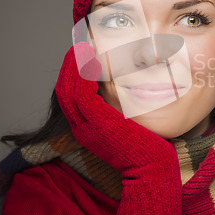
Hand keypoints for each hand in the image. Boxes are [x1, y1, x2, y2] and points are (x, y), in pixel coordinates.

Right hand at [55, 41, 179, 180]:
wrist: (151, 167)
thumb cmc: (145, 147)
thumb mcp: (125, 126)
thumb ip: (118, 110)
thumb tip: (122, 91)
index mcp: (86, 129)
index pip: (70, 97)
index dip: (72, 75)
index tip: (81, 57)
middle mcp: (82, 128)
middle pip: (64, 91)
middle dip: (69, 67)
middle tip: (77, 47)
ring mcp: (87, 128)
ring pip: (69, 91)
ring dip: (74, 67)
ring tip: (82, 48)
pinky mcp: (97, 124)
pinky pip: (82, 95)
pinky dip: (84, 76)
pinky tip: (93, 61)